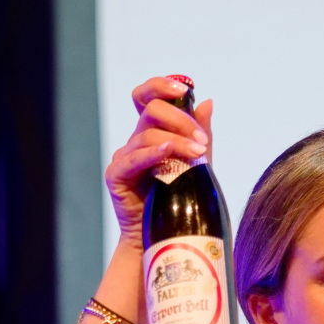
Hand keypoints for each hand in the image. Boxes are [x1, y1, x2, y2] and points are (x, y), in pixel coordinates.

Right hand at [105, 76, 213, 249]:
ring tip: (198, 153)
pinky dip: (153, 153)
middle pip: (152, 110)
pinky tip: (170, 152)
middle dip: (181, 119)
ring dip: (177, 141)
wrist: (163, 238)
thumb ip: (200, 135)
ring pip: (148, 135)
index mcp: (152, 134)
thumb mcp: (196, 165)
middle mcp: (136, 141)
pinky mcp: (116, 176)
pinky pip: (133, 159)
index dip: (162, 85)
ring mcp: (124, 157)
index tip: (186, 88)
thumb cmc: (180, 203)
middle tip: (202, 141)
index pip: (148, 97)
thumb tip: (208, 102)